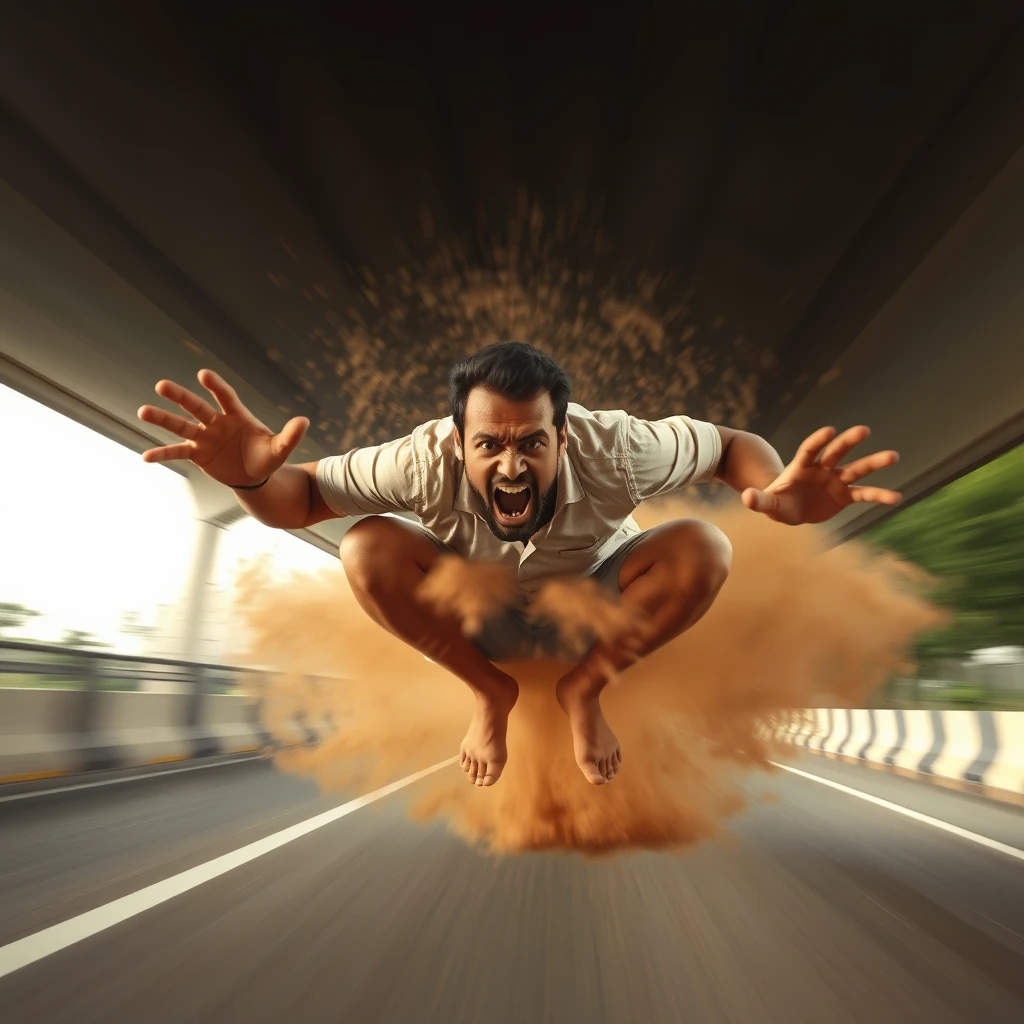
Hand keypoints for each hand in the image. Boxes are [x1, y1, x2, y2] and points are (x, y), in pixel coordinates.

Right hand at [137, 369, 308, 486]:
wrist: (254, 476)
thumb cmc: (266, 457)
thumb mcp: (280, 449)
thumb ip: (290, 436)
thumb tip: (305, 421)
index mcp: (237, 416)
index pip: (225, 397)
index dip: (215, 386)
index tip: (203, 374)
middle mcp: (216, 422)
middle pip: (196, 406)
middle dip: (179, 397)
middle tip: (162, 385)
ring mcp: (204, 437)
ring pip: (180, 425)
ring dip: (162, 419)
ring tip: (143, 410)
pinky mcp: (197, 453)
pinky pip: (177, 452)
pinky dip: (162, 454)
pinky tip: (145, 457)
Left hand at [741, 425, 901, 524]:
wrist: (790, 510)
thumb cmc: (777, 502)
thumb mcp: (767, 504)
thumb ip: (758, 500)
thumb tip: (746, 497)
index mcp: (802, 466)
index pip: (810, 449)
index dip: (818, 440)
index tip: (830, 430)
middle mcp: (822, 469)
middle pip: (836, 452)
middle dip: (849, 441)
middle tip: (864, 430)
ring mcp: (835, 480)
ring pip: (856, 469)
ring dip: (874, 463)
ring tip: (893, 456)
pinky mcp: (844, 495)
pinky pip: (864, 494)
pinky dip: (878, 495)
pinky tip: (895, 498)